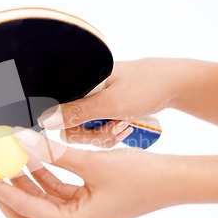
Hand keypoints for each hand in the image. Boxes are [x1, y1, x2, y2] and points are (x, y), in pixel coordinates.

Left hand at [0, 127, 179, 217]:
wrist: (173, 180)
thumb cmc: (141, 177)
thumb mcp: (93, 164)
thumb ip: (53, 153)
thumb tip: (18, 139)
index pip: (22, 207)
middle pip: (25, 212)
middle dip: (3, 189)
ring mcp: (79, 213)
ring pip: (39, 198)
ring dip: (22, 177)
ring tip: (7, 153)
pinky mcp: (86, 200)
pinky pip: (54, 188)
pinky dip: (41, 173)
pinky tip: (33, 153)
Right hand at [38, 58, 186, 147]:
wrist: (173, 84)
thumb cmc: (143, 87)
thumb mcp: (110, 104)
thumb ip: (76, 113)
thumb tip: (45, 121)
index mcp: (78, 85)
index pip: (59, 115)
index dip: (76, 129)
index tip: (97, 128)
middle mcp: (82, 92)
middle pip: (73, 128)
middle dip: (96, 134)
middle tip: (117, 126)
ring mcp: (94, 102)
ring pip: (87, 132)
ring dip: (106, 134)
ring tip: (126, 124)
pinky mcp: (105, 109)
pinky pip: (99, 130)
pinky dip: (112, 133)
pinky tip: (126, 125)